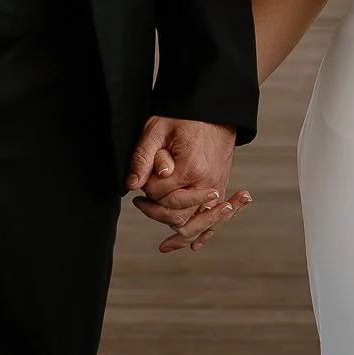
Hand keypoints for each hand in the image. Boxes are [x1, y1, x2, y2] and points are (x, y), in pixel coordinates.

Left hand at [126, 114, 249, 254]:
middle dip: (156, 212)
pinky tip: (193, 246)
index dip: (146, 189)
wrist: (214, 109)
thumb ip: (143, 157)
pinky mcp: (221, 187)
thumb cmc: (184, 116)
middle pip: (177, 214)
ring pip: (196, 223)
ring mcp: (217, 187)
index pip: (160, 194)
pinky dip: (205, 234)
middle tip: (140, 203)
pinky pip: (215, 219)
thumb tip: (132, 185)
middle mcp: (208, 183)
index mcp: (191, 169)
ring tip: (164, 245)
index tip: (140, 180)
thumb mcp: (156, 129)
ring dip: (178, 234)